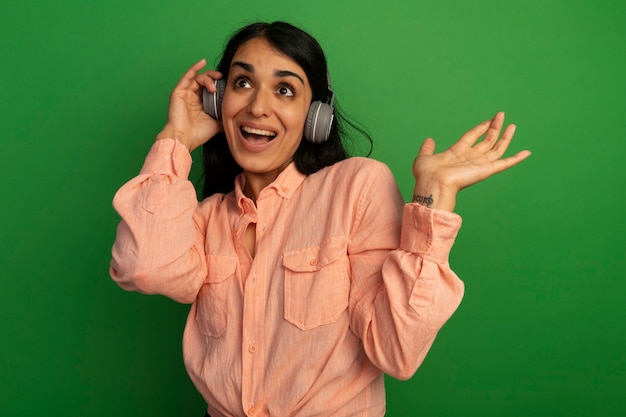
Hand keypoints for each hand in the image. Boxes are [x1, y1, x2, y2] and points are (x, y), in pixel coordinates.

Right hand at [155, 59, 223, 151]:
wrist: (185, 138)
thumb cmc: (197, 134)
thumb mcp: (216, 124)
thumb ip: (223, 117)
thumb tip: (235, 117)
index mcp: (200, 104)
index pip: (210, 89)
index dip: (218, 84)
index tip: (226, 83)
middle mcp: (192, 98)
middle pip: (204, 81)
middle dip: (213, 77)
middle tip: (221, 78)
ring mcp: (185, 94)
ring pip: (197, 78)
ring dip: (207, 78)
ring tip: (213, 85)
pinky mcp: (178, 92)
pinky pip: (187, 76)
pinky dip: (195, 68)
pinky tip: (203, 62)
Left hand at [411, 112, 530, 211]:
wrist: (433, 184)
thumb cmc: (426, 174)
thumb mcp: (424, 156)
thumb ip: (428, 148)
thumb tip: (429, 140)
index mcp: (457, 153)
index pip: (472, 136)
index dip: (480, 127)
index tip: (489, 119)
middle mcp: (470, 158)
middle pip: (487, 140)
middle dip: (494, 127)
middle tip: (501, 115)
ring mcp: (479, 164)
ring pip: (497, 149)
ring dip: (505, 137)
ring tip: (512, 125)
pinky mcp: (486, 170)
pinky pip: (505, 163)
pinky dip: (516, 159)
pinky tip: (526, 152)